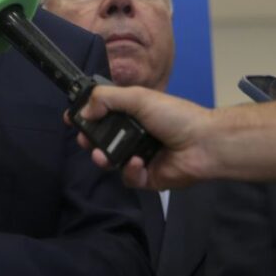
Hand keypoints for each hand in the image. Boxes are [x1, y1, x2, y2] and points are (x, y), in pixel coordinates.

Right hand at [73, 85, 214, 189]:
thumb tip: (84, 110)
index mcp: (132, 113)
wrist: (204, 143)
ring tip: (102, 156)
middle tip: (84, 139)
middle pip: (101, 139)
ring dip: (104, 157)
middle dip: (89, 139)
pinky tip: (138, 162)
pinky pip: (129, 178)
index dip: (85, 116)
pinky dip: (131, 170)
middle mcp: (134, 134)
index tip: (71, 119)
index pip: (102, 114)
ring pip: (111, 161)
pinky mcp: (147, 178)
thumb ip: (107, 98)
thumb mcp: (138, 98)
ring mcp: (140, 157)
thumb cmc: (175, 116)